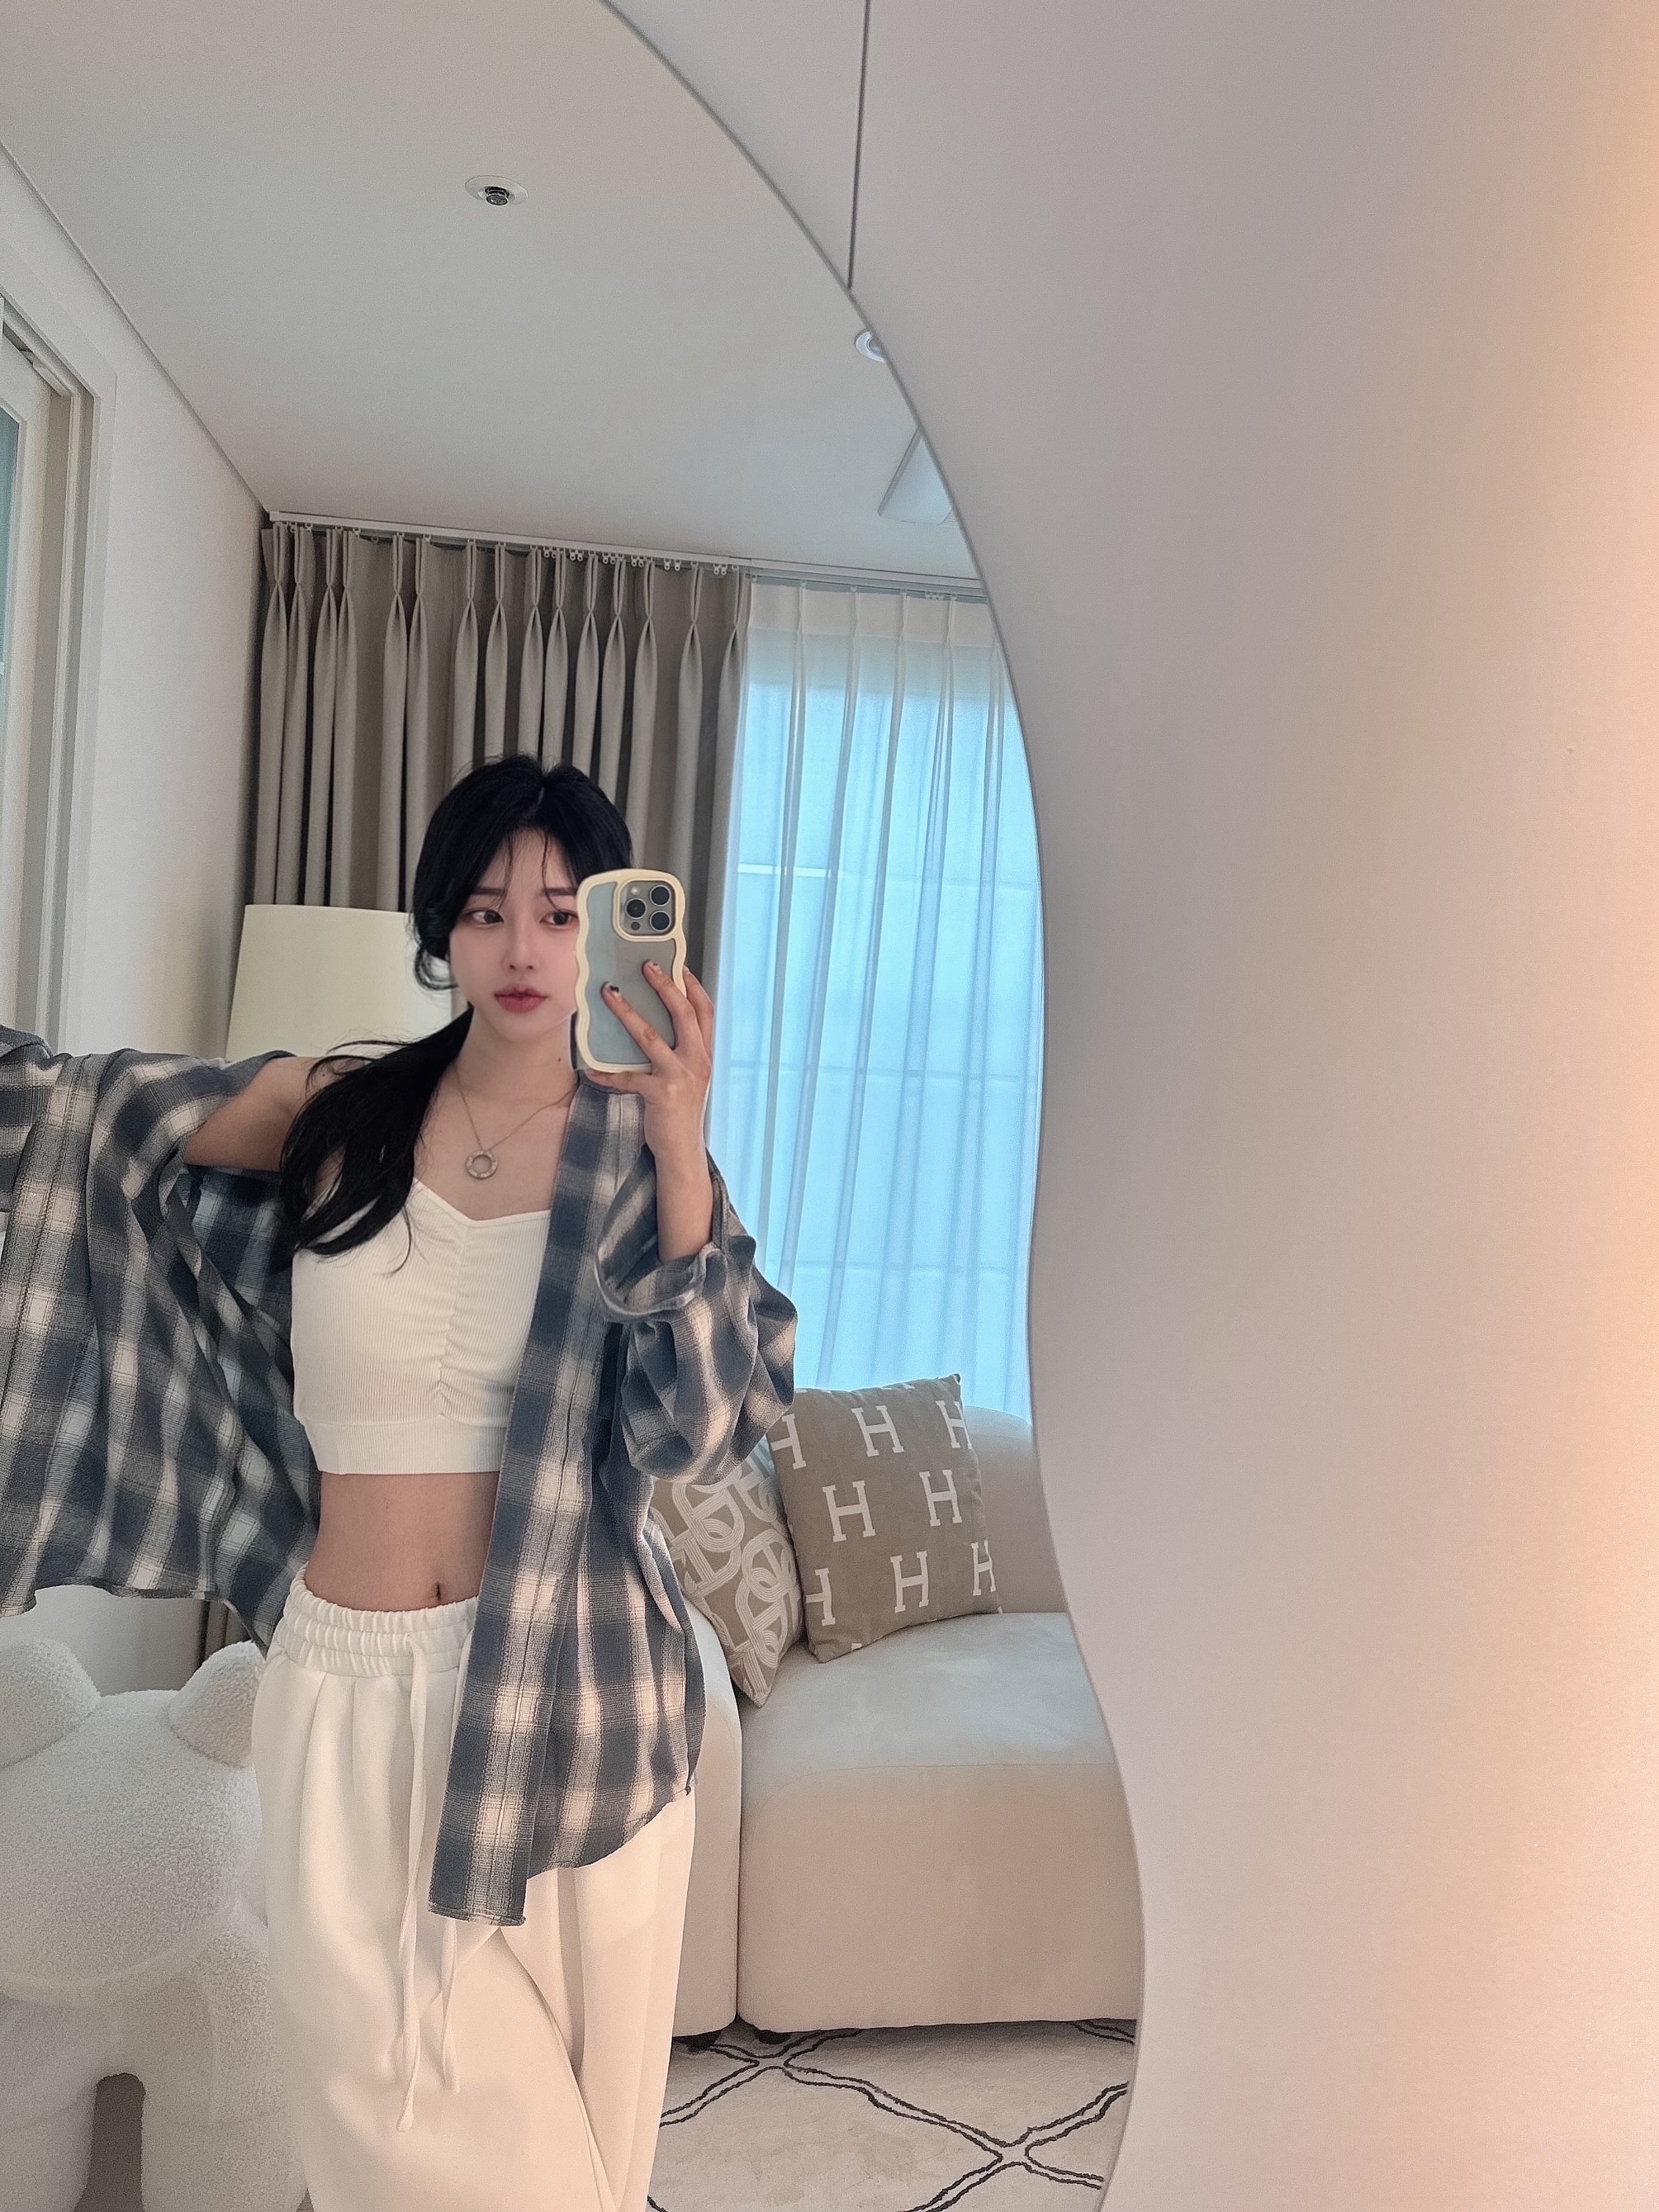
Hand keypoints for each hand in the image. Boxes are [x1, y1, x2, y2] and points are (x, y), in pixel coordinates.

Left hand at [585, 963, 713, 1161]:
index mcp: (704, 1055)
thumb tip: (653, 1025)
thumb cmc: (681, 1112)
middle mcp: (696, 1061)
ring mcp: (679, 1077)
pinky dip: (607, 1073)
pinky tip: (592, 1069)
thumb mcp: (689, 1077)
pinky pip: (627, 1077)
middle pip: (683, 1014)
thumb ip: (680, 1053)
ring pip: (651, 1036)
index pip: (705, 1013)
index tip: (680, 967)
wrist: (683, 1150)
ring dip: (627, 1012)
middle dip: (664, 986)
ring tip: (610, 994)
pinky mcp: (660, 1093)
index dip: (693, 988)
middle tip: (646, 966)